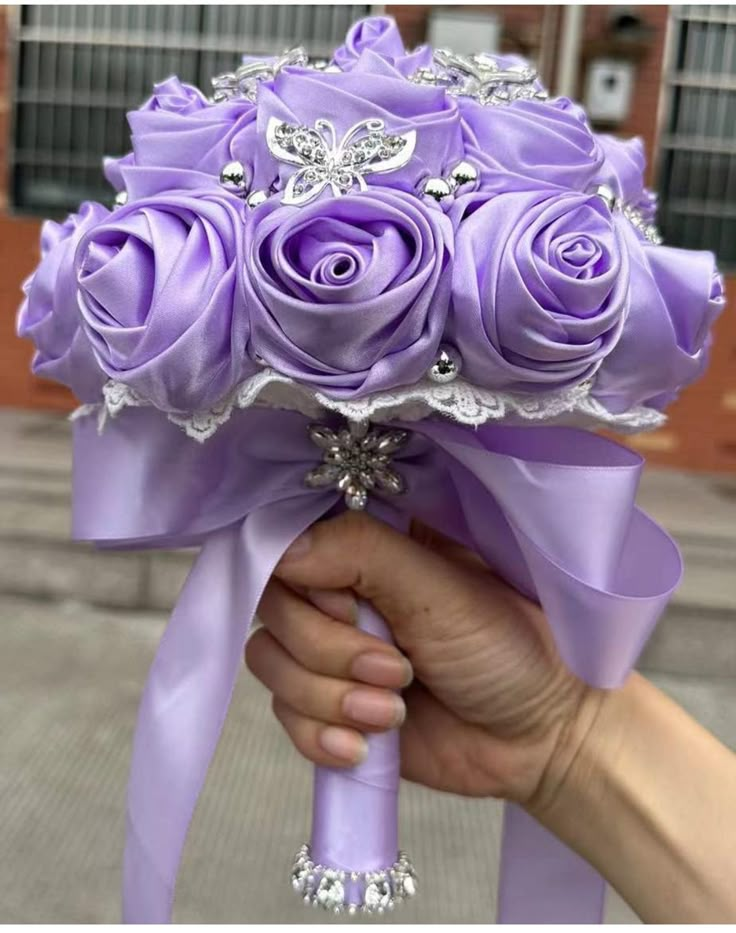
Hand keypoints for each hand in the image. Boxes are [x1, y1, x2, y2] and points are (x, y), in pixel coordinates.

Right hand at [246, 511, 590, 803]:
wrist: (540, 738)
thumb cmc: (509, 646)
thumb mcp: (440, 588)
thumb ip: (361, 554)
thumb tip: (282, 550)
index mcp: (370, 542)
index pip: (290, 539)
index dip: (305, 579)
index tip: (353, 606)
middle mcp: (342, 589)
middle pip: (273, 607)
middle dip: (329, 651)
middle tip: (398, 670)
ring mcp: (331, 649)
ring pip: (269, 661)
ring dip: (328, 698)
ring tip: (392, 712)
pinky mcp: (329, 705)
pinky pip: (282, 715)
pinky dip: (319, 736)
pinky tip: (365, 748)